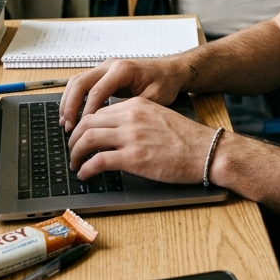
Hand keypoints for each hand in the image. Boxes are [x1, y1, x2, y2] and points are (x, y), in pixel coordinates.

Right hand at [59, 57, 191, 130]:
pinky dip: (73, 99)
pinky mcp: (102, 74)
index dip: (87, 112)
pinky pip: (82, 84)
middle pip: (80, 83)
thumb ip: (131, 110)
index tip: (82, 130)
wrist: (169, 70)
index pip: (97, 91)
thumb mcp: (153, 99)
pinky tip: (71, 115)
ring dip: (68, 102)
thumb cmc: (164, 83)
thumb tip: (111, 126)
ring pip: (76, 81)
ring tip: (65, 123)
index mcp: (123, 70)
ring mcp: (104, 68)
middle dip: (71, 106)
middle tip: (68, 127)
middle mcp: (110, 65)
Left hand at [67, 97, 217, 183]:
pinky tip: (85, 174)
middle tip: (72, 150)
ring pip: (88, 140)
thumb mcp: (159, 117)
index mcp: (137, 105)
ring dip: (76, 153)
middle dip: (75, 138)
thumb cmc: (188, 139)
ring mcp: (131, 137)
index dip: (84, 125)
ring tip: (75, 163)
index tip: (81, 136)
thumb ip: (137, 120)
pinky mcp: (133, 158)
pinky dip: (86, 169)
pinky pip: (98, 161)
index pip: (99, 112)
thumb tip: (117, 132)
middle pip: (88, 123)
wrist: (207, 151)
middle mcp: (131, 117)